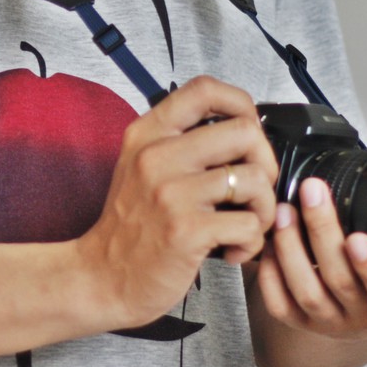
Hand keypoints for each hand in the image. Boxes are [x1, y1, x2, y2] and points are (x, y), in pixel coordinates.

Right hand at [76, 75, 277, 329]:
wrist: (101, 278)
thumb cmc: (129, 228)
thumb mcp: (140, 168)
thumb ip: (181, 144)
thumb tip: (242, 132)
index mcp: (148, 135)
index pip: (204, 89)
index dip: (241, 103)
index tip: (248, 130)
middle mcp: (157, 156)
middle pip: (245, 132)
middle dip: (266, 162)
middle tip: (254, 190)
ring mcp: (171, 193)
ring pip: (255, 179)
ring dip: (263, 208)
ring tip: (245, 225)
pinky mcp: (186, 230)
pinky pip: (249, 224)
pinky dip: (252, 242)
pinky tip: (232, 250)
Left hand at [256, 177, 366, 342]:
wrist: (361, 315)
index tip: (358, 238)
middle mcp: (360, 314)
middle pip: (339, 280)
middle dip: (322, 232)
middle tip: (311, 191)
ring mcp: (327, 321)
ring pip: (306, 291)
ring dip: (291, 247)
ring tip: (285, 211)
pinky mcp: (298, 322)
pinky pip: (279, 304)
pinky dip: (270, 273)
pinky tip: (268, 243)